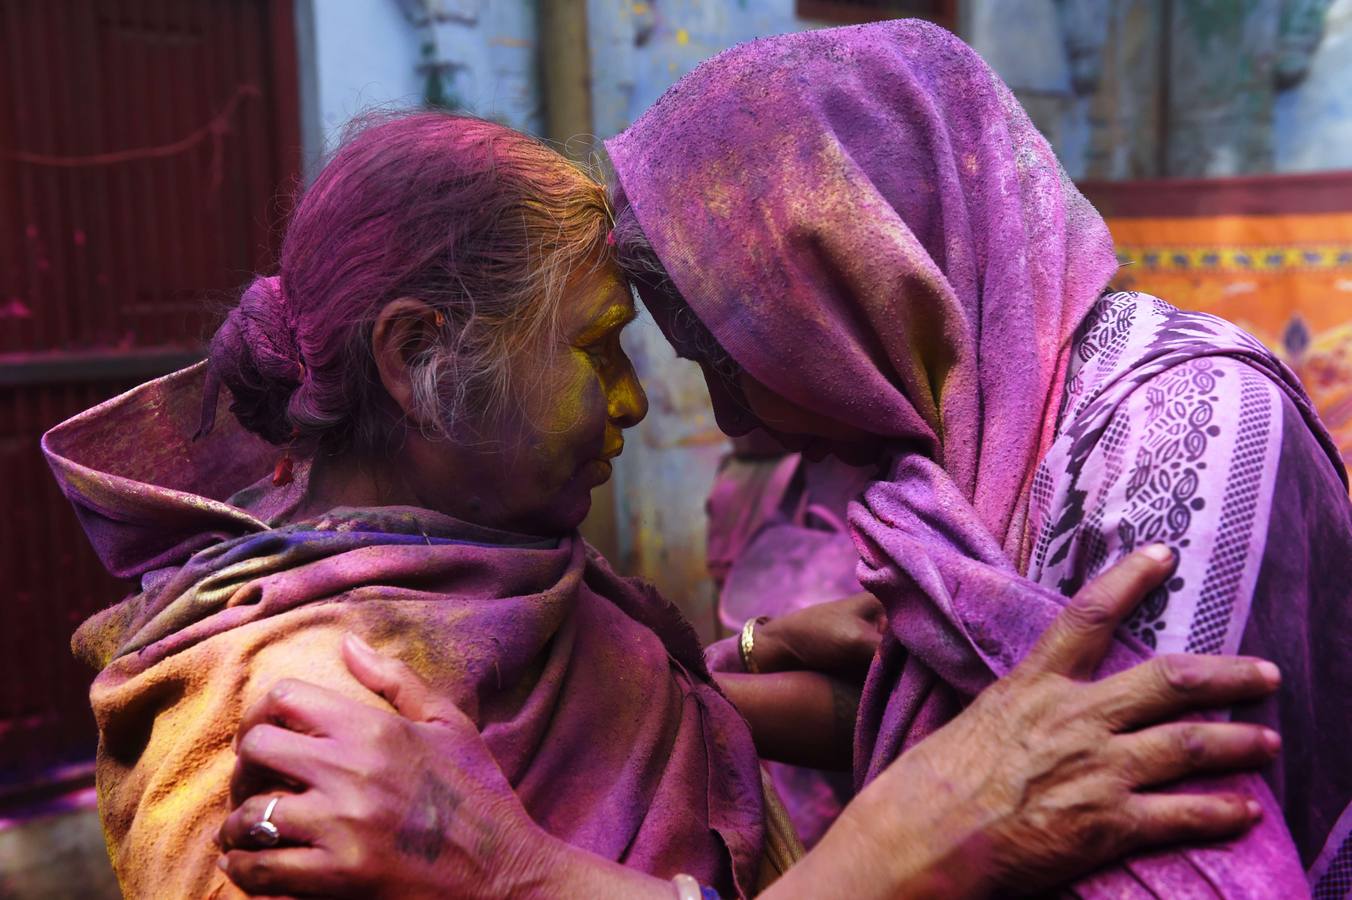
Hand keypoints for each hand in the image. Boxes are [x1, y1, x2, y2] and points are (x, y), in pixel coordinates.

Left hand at [217, 635, 552, 899]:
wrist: (504, 873)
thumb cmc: (479, 795)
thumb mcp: (449, 725)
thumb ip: (396, 681)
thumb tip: (348, 643)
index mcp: (377, 728)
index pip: (285, 698)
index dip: (263, 713)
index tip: (268, 733)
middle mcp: (353, 770)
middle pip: (256, 749)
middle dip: (248, 765)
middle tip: (258, 782)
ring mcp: (343, 826)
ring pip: (249, 814)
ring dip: (241, 823)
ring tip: (252, 828)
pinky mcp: (338, 877)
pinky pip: (259, 868)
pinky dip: (245, 866)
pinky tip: (255, 862)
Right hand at [771, 546, 1282, 899]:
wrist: (919, 841)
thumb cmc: (925, 787)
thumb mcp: (966, 722)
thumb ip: (1013, 708)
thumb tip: (1028, 703)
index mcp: (1032, 686)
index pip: (1089, 616)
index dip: (1130, 579)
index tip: (1162, 555)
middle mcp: (1074, 718)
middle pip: (1170, 681)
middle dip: (1228, 675)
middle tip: (1265, 673)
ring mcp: (1095, 770)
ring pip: (1190, 744)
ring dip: (1241, 743)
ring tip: (1269, 742)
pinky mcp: (1106, 825)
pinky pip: (1182, 814)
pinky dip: (1221, 812)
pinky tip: (1245, 811)